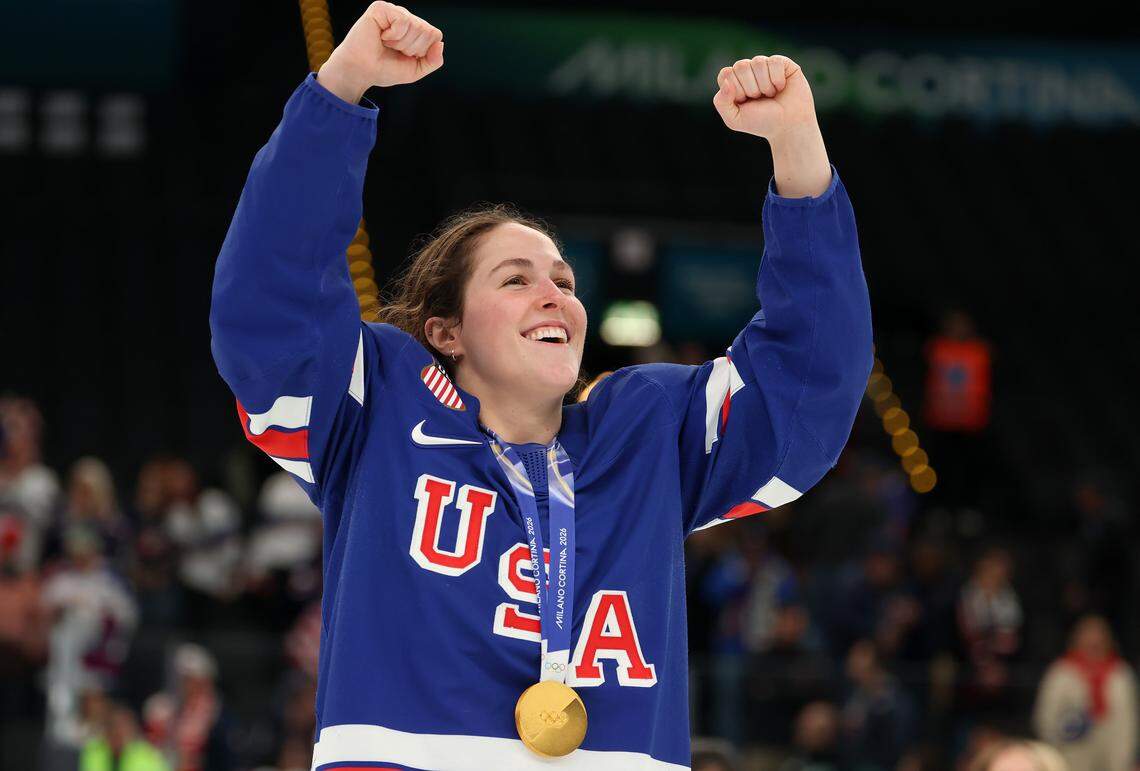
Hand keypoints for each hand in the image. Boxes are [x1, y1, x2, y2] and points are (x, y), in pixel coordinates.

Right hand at [317, 2, 443, 103]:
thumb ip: (433, 61)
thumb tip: (440, 44)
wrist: (361, 71)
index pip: (435, 35)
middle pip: (427, 31)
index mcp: (415, 30)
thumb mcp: (415, 70)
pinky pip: (402, 20)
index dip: (422, 51)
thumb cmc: (384, 69)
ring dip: (401, 43)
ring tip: (386, 43)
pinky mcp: (381, 8)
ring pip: (416, 26)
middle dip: (411, 48)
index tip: (405, 56)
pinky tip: (381, 36)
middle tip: (393, 50)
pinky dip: (394, 35)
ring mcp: (394, 11)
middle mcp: (406, 18)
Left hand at [712, 55, 815, 140]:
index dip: (736, 90)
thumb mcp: (734, 119)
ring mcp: (765, 65)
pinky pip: (774, 61)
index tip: (745, 102)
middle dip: (751, 88)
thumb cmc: (761, 122)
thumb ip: (721, 102)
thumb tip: (726, 82)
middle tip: (760, 99)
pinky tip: (781, 87)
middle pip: (741, 66)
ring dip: (765, 85)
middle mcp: (748, 71)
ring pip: (758, 62)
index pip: (726, 73)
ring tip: (771, 94)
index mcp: (734, 81)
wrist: (788, 126)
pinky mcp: (782, 63)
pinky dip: (777, 79)